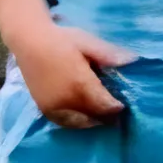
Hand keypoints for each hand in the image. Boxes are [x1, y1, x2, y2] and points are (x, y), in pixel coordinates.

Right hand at [11, 22, 135, 128]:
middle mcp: (66, 100)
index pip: (104, 105)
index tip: (124, 105)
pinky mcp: (43, 107)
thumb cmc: (61, 39)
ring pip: (78, 122)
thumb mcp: (88, 42)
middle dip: (106, 116)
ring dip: (92, 121)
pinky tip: (83, 118)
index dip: (116, 108)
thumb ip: (109, 54)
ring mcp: (53, 106)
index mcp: (80, 84)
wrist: (29, 40)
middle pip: (93, 116)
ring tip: (103, 118)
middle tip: (117, 115)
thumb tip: (133, 60)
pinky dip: (75, 123)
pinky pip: (62, 122)